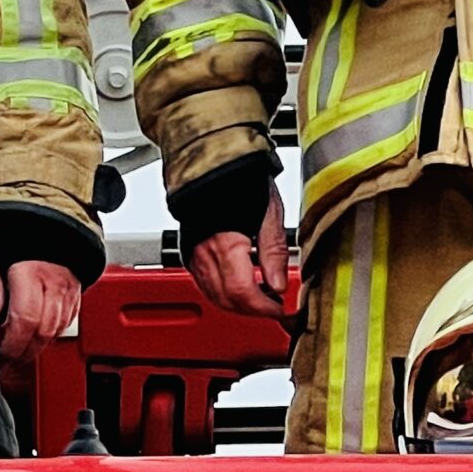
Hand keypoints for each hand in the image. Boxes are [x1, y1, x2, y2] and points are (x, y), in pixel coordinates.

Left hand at [0, 239, 80, 361]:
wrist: (47, 211)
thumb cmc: (15, 228)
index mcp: (31, 271)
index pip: (24, 321)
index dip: (11, 344)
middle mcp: (55, 282)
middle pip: (42, 332)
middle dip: (23, 352)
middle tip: (6, 359)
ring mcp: (69, 287)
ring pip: (56, 330)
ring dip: (37, 346)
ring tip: (19, 350)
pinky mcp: (76, 290)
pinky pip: (67, 321)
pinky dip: (51, 333)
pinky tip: (37, 334)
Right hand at [186, 186, 289, 318]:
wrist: (214, 162)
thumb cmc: (241, 179)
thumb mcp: (269, 212)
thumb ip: (274, 252)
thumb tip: (280, 285)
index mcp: (225, 243)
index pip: (244, 293)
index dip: (266, 308)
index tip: (283, 309)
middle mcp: (204, 253)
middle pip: (229, 301)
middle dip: (255, 310)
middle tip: (277, 306)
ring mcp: (194, 254)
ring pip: (216, 297)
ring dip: (240, 304)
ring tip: (264, 295)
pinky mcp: (189, 252)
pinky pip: (206, 285)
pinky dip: (225, 293)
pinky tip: (243, 284)